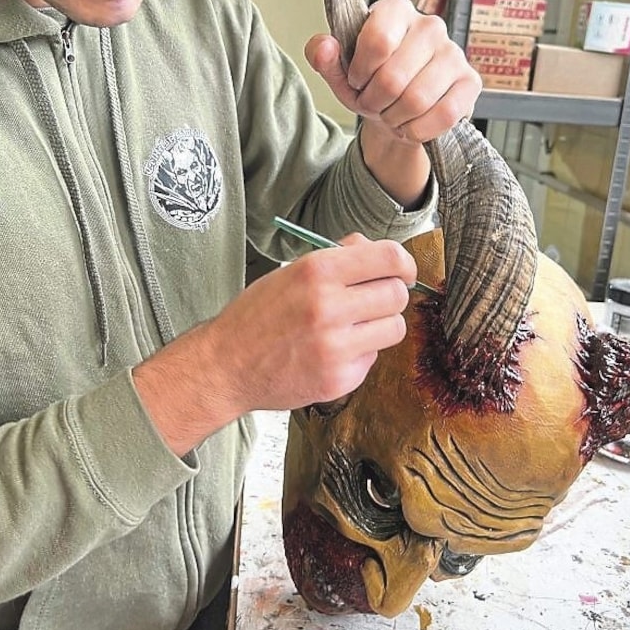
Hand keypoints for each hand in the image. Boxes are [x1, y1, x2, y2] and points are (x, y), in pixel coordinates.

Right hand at [133, 235, 416, 454]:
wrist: (225, 365)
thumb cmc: (257, 315)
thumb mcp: (290, 272)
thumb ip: (336, 257)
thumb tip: (375, 249)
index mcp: (316, 271)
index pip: (389, 257)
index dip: (404, 263)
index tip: (402, 270)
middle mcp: (328, 307)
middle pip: (397, 294)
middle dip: (391, 294)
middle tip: (374, 300)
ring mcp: (335, 347)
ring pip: (394, 328)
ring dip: (381, 324)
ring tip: (355, 326)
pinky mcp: (339, 379)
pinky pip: (373, 358)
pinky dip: (361, 353)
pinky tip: (333, 351)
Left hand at [305, 0, 481, 144]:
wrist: (399, 110)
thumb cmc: (372, 84)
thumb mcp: (341, 72)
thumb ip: (323, 56)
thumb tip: (323, 46)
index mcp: (395, 11)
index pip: (378, 40)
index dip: (361, 72)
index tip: (357, 79)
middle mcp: (429, 25)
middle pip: (394, 78)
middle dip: (375, 102)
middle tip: (373, 104)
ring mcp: (454, 52)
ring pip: (417, 100)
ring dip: (395, 118)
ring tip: (392, 113)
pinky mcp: (470, 81)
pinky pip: (444, 114)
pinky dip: (419, 129)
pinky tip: (412, 124)